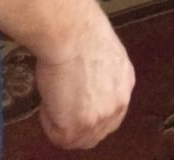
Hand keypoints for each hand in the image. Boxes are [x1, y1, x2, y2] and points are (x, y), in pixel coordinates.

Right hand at [36, 12, 134, 149]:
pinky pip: (57, 135)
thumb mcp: (103, 55)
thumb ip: (102, 78)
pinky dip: (47, 121)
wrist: (72, 33)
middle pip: (96, 133)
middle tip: (59, 111)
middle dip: (76, 126)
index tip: (74, 110)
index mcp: (125, 84)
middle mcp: (117, 104)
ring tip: (52, 99)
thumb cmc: (81, 33)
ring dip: (60, 123)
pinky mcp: (77, 126)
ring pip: (76, 139)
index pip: (111, 116)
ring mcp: (99, 118)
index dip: (89, 116)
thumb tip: (85, 87)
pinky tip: (48, 100)